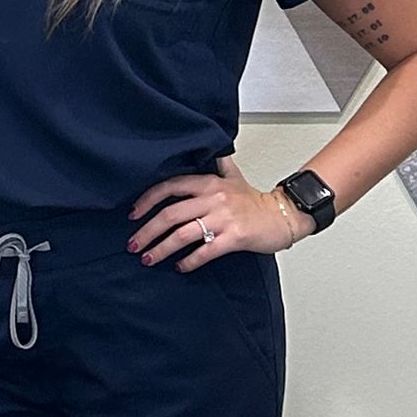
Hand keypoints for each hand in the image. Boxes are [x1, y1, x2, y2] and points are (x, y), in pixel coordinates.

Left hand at [127, 154, 315, 267]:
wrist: (284, 215)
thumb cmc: (255, 200)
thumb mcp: (232, 176)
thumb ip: (215, 164)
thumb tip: (205, 150)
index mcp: (209, 183)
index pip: (170, 187)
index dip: (147, 200)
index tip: (133, 214)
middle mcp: (214, 198)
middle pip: (171, 214)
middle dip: (148, 231)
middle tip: (133, 244)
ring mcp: (224, 218)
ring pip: (183, 234)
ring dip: (161, 248)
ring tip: (148, 258)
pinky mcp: (235, 237)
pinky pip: (205, 251)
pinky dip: (189, 261)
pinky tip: (179, 267)